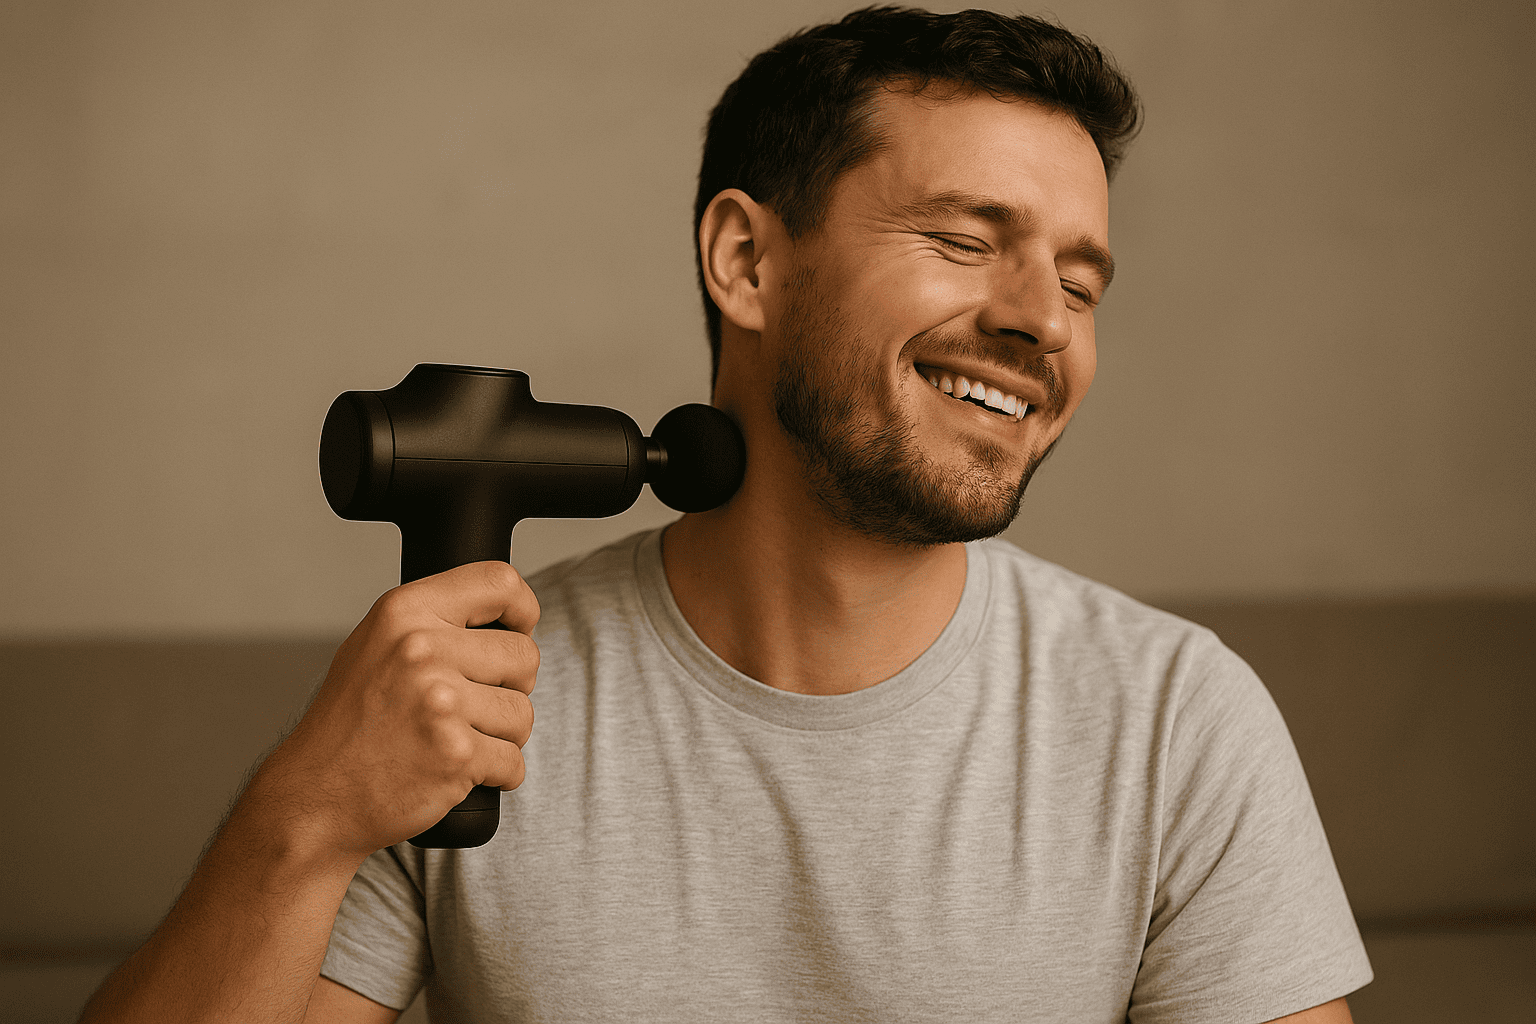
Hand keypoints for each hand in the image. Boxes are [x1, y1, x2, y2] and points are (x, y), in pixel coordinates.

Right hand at [256, 561, 539, 861]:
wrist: (315, 794)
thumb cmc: (348, 724)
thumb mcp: (376, 644)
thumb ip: (433, 622)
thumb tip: (504, 616)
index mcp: (405, 613)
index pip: (500, 582)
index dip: (523, 608)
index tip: (520, 628)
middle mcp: (422, 651)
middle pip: (525, 655)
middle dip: (512, 686)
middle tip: (470, 705)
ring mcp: (440, 704)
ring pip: (523, 712)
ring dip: (502, 734)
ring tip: (456, 739)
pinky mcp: (456, 755)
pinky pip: (514, 762)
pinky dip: (496, 774)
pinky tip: (456, 769)